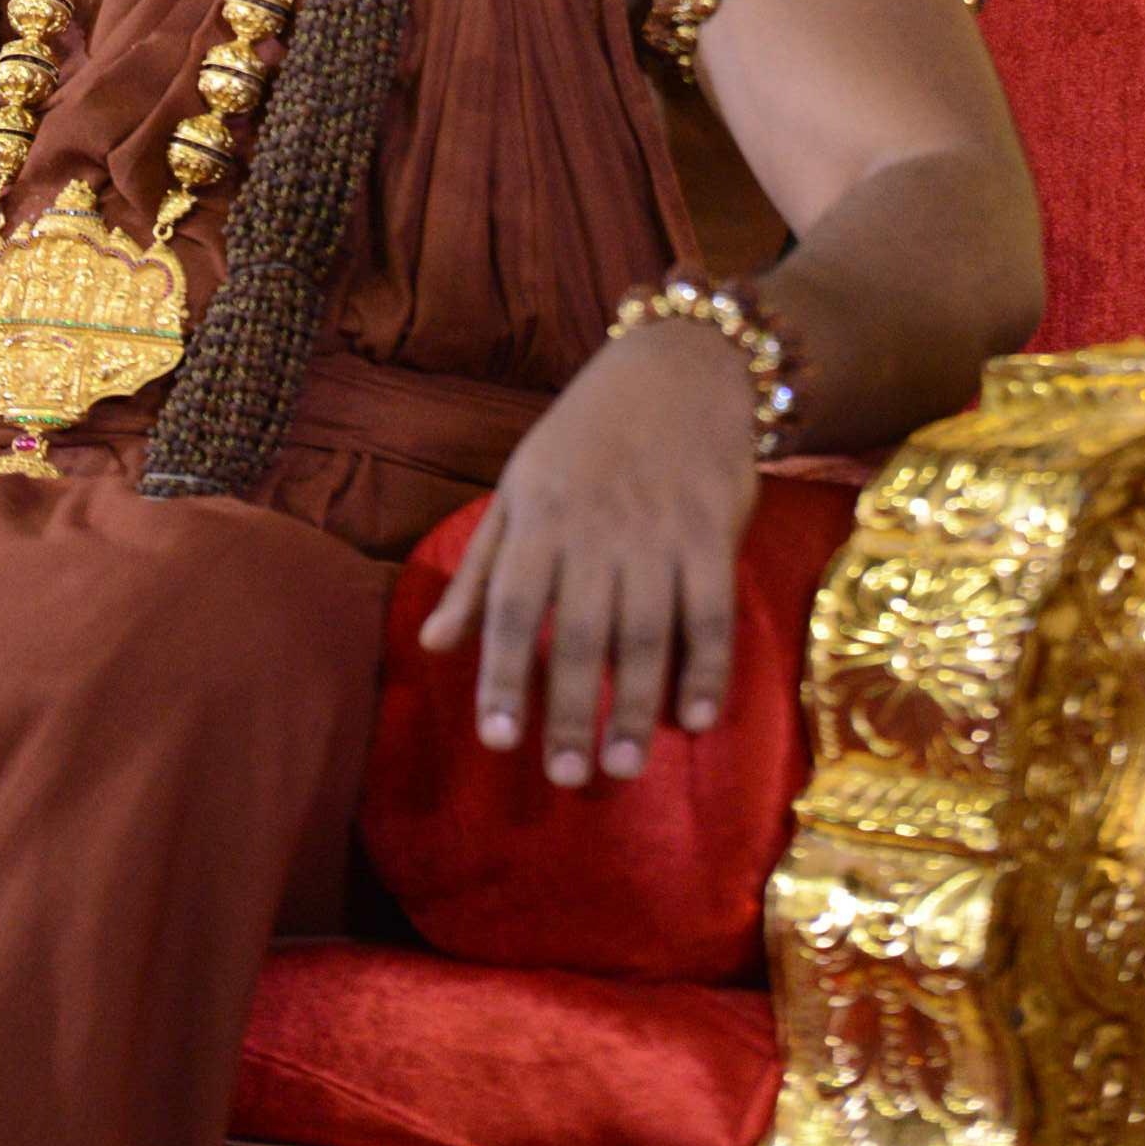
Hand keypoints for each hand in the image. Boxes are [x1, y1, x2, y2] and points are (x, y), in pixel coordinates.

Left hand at [417, 317, 759, 784]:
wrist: (680, 368)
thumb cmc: (584, 436)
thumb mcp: (518, 488)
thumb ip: (478, 572)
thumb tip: (431, 647)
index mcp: (540, 515)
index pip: (514, 607)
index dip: (505, 674)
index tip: (498, 741)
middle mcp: (596, 528)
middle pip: (581, 632)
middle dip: (572, 710)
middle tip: (566, 777)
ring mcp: (658, 532)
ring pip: (646, 633)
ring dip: (634, 705)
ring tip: (622, 768)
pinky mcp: (712, 533)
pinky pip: (710, 612)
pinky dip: (706, 668)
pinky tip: (695, 720)